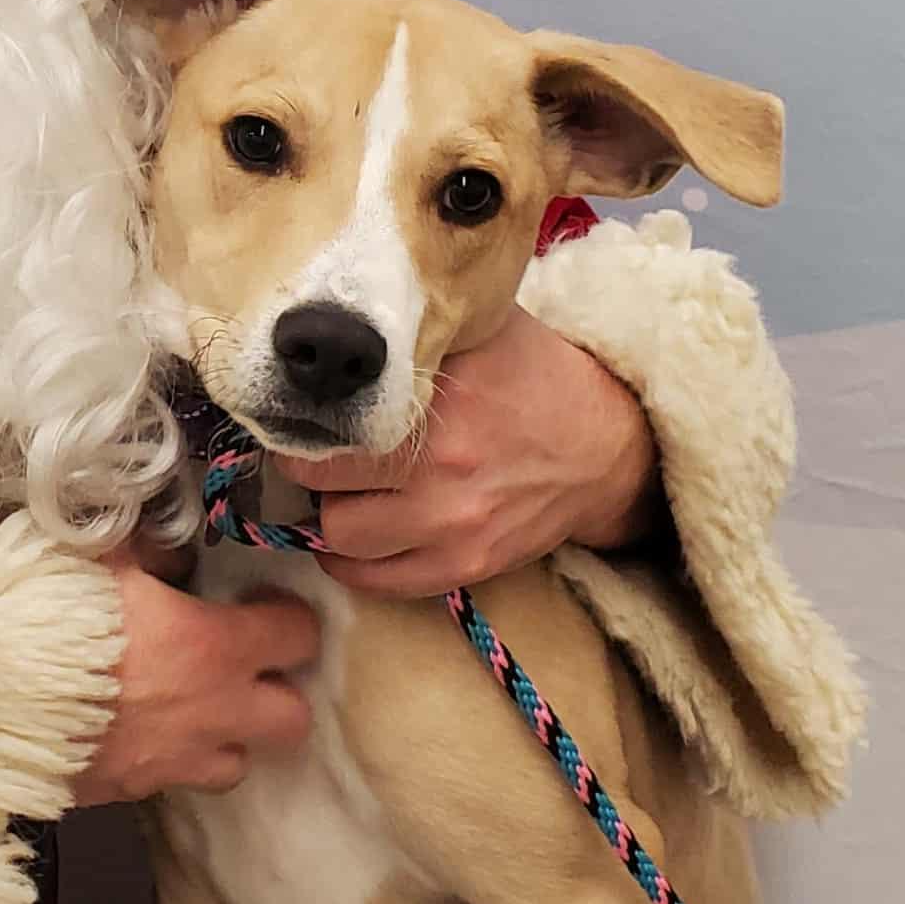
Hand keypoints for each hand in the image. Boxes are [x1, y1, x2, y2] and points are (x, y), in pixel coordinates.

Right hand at [71, 551, 320, 806]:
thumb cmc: (48, 618)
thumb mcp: (99, 557)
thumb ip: (147, 549)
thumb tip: (169, 548)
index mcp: (214, 647)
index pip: (299, 637)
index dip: (287, 618)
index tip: (259, 605)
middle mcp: (211, 712)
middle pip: (291, 719)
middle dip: (276, 693)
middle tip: (240, 667)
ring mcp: (175, 761)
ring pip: (237, 764)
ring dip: (224, 737)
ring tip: (191, 709)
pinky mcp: (133, 792)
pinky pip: (171, 783)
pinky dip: (166, 761)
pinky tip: (136, 731)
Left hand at [300, 311, 659, 600]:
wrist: (604, 447)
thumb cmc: (533, 377)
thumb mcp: (480, 329)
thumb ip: (415, 326)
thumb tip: (341, 321)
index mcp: (440, 405)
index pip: (329, 430)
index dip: (304, 426)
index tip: (300, 420)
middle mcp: (443, 471)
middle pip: (322, 488)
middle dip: (311, 472)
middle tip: (317, 458)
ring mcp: (455, 526)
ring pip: (341, 538)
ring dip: (331, 518)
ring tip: (343, 494)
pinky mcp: (467, 565)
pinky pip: (379, 582)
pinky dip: (354, 563)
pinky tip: (359, 535)